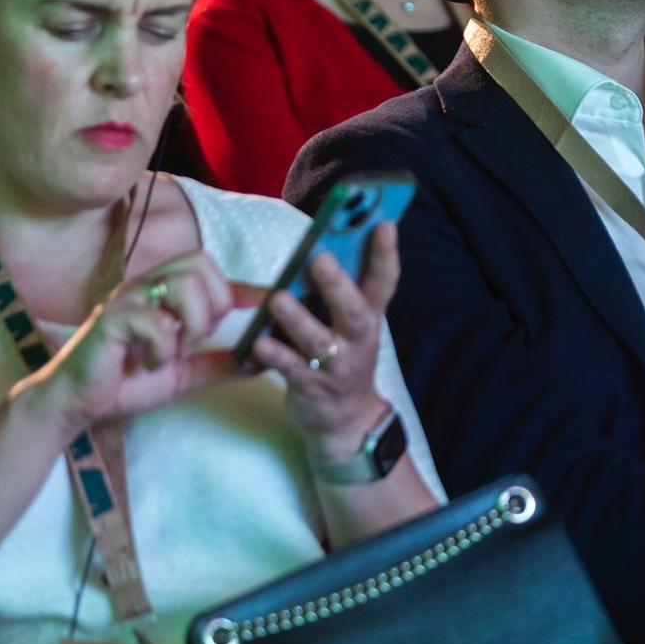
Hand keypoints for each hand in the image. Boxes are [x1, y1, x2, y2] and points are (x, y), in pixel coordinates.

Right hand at [16, 250, 248, 435]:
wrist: (78, 405)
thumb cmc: (128, 382)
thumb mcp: (185, 373)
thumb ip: (221, 362)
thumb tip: (262, 358)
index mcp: (163, 292)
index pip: (211, 271)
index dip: (245, 286)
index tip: (272, 302)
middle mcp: (146, 286)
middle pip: (200, 263)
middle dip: (214, 301)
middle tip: (200, 336)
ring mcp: (127, 299)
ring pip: (183, 284)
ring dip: (192, 322)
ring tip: (177, 349)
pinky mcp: (111, 319)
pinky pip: (155, 321)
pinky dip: (163, 347)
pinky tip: (150, 363)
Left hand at [249, 222, 402, 458]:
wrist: (346, 420)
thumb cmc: (343, 356)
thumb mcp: (353, 325)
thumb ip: (342, 292)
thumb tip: (319, 246)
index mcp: (370, 316)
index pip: (385, 281)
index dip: (386, 253)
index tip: (384, 223)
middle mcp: (358, 339)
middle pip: (354, 310)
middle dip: (338, 285)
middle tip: (321, 259)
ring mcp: (337, 365)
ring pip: (319, 341)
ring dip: (299, 319)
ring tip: (278, 299)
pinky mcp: (311, 387)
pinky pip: (291, 370)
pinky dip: (275, 357)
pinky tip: (258, 344)